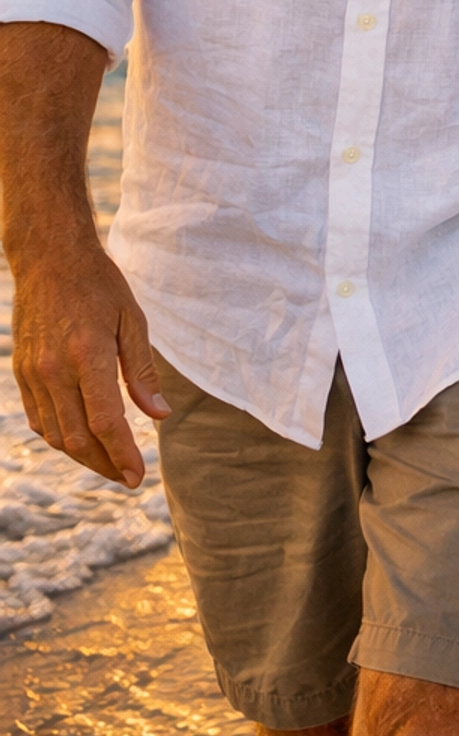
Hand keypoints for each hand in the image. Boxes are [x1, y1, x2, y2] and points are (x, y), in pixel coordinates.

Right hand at [11, 236, 168, 487]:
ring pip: (55, 435)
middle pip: (78, 438)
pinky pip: (38, 419)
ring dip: (82, 456)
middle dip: (105, 465)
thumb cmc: (100, 285)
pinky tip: (80, 439)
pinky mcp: (22, 372)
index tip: (137, 476)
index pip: (105, 422)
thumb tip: (160, 415)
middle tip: (127, 477)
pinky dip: (59, 436)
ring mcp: (33, 372)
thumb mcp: (132, 320)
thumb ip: (143, 372)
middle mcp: (55, 369)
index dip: (122, 455)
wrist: (49, 258)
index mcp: (88, 355)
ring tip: (108, 462)